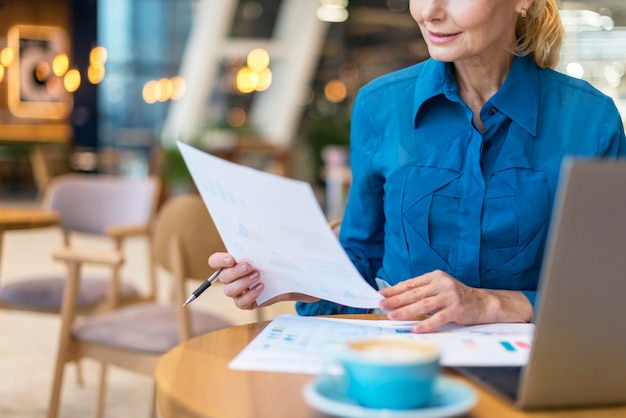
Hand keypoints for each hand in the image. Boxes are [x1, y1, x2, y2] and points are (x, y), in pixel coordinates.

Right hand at [208, 252, 319, 309]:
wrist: (284, 279)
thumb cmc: (271, 262)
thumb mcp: (265, 251)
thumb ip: (257, 245)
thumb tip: (260, 231)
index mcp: (230, 263)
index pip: (214, 261)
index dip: (219, 260)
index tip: (231, 259)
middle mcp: (230, 278)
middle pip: (223, 277)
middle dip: (235, 271)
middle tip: (249, 266)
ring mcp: (236, 291)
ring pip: (229, 290)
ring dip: (242, 283)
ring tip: (258, 275)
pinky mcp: (245, 302)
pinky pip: (241, 302)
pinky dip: (250, 295)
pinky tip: (261, 287)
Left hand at [378, 270, 531, 332]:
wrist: (483, 303)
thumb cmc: (456, 297)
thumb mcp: (439, 288)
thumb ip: (421, 290)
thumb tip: (396, 296)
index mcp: (435, 277)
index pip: (410, 283)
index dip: (394, 289)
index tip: (381, 295)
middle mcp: (441, 284)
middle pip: (414, 294)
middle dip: (396, 300)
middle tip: (381, 306)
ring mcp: (450, 297)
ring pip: (423, 305)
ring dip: (406, 311)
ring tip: (393, 316)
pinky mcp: (457, 310)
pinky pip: (438, 318)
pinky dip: (426, 324)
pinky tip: (415, 328)